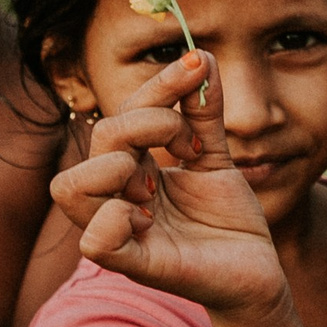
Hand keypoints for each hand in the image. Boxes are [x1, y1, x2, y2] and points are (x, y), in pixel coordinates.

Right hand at [48, 52, 287, 317]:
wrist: (257, 272)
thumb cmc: (228, 221)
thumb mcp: (215, 158)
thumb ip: (203, 114)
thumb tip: (200, 55)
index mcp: (132, 168)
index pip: (123, 114)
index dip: (156, 86)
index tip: (195, 67)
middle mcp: (117, 195)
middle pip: (98, 139)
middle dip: (143, 124)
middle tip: (184, 143)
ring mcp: (120, 231)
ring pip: (70, 188)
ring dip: (114, 168)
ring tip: (156, 181)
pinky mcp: (135, 265)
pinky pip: (96, 241)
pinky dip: (116, 220)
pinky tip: (150, 215)